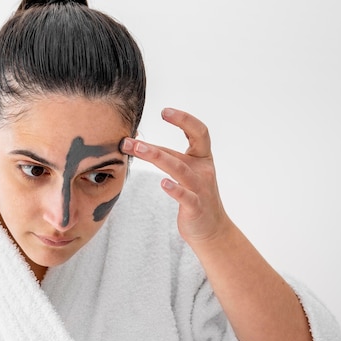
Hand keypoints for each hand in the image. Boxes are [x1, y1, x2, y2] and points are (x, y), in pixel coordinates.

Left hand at [121, 108, 230, 245]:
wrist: (212, 230)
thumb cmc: (195, 197)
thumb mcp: (186, 173)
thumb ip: (170, 158)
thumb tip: (139, 143)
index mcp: (203, 159)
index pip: (199, 132)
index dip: (184, 119)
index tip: (164, 111)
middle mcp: (203, 171)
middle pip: (178, 153)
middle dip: (152, 147)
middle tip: (128, 141)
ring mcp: (201, 189)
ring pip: (179, 170)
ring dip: (157, 158)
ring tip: (138, 150)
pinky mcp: (196, 207)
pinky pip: (186, 197)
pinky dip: (175, 189)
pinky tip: (163, 183)